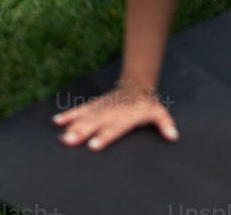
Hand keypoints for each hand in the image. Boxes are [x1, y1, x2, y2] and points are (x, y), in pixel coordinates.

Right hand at [53, 85, 178, 150]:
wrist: (136, 84)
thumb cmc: (147, 105)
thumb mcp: (159, 112)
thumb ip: (165, 124)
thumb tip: (173, 136)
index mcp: (125, 117)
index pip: (114, 129)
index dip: (104, 137)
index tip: (93, 145)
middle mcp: (110, 113)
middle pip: (95, 124)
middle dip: (82, 133)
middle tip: (69, 141)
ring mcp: (101, 108)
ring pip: (85, 117)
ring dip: (72, 126)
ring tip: (61, 137)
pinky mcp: (95, 105)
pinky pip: (80, 109)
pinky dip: (69, 115)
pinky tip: (57, 121)